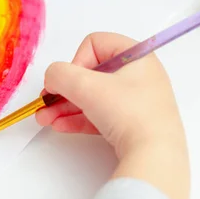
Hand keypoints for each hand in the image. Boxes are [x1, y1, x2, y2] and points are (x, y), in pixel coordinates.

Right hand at [36, 32, 189, 198]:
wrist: (155, 154)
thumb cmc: (127, 112)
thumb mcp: (86, 86)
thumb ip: (60, 74)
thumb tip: (52, 78)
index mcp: (136, 56)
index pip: (96, 44)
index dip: (77, 60)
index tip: (72, 80)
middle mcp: (139, 76)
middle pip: (91, 74)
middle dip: (64, 88)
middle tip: (47, 101)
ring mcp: (137, 101)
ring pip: (93, 97)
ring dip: (66, 106)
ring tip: (44, 119)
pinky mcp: (133, 124)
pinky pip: (101, 115)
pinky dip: (79, 119)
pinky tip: (60, 126)